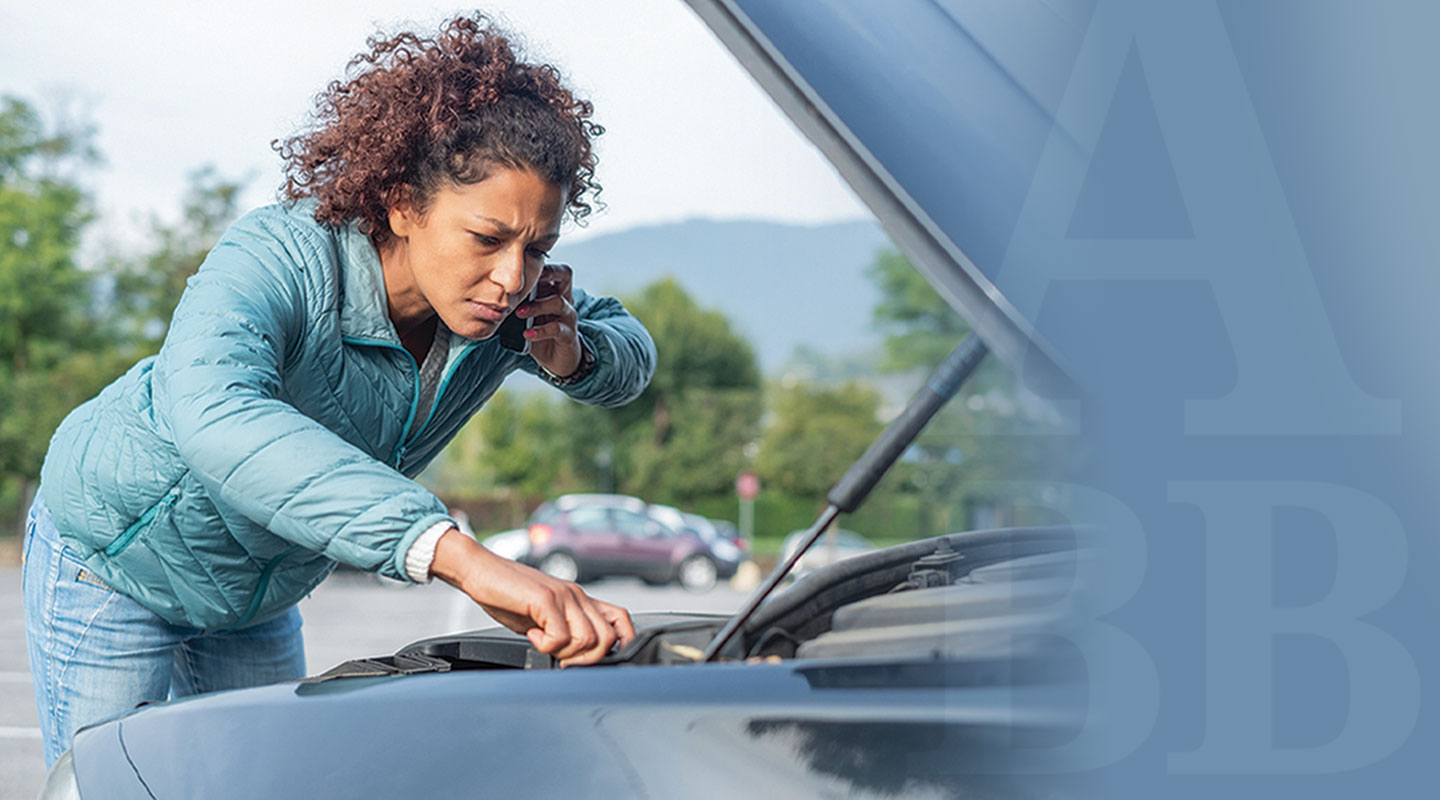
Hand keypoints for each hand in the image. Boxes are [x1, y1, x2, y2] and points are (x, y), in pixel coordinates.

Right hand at [429, 528, 635, 665]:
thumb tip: (573, 660)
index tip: (597, 660)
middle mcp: (577, 596)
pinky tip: (531, 635)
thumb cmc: (506, 595)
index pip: (621, 620)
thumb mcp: (542, 617)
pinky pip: (560, 636)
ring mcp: (563, 595)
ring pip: (588, 640)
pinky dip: (545, 646)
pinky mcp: (545, 598)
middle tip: (560, 657)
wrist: (480, 570)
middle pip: (607, 638)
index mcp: (579, 600)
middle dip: (586, 659)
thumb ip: (561, 632)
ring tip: (543, 643)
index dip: (622, 644)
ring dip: (565, 652)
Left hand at [517, 263, 581, 377]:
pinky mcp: (568, 334)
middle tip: (527, 281)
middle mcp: (564, 298)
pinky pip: (557, 329)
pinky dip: (540, 331)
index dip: (541, 264)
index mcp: (552, 290)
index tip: (522, 265)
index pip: (553, 269)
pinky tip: (528, 334)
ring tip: (519, 313)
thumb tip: (488, 293)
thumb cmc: (539, 329)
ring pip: (559, 302)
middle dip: (548, 273)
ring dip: (537, 306)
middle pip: (565, 275)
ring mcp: (568, 316)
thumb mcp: (526, 312)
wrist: (554, 357)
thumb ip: (516, 301)